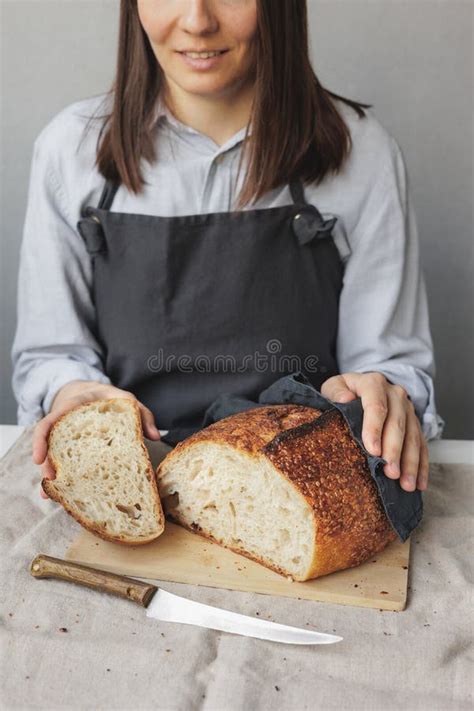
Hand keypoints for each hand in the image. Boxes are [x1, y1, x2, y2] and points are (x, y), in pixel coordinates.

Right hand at [32, 380, 160, 499]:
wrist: (96, 395)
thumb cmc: (110, 399)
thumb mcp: (126, 399)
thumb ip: (142, 414)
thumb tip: (155, 436)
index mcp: (72, 409)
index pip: (49, 422)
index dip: (40, 440)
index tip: (37, 458)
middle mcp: (64, 425)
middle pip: (48, 445)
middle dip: (46, 465)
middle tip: (50, 481)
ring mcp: (65, 439)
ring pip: (53, 458)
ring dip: (50, 476)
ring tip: (51, 495)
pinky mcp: (70, 450)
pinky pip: (63, 464)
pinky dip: (60, 479)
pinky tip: (58, 496)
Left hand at [321, 372, 428, 491]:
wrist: (362, 387)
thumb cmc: (344, 392)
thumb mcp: (333, 387)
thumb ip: (336, 392)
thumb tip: (346, 399)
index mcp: (373, 383)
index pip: (376, 405)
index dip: (375, 429)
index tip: (373, 451)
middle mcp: (395, 394)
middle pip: (397, 423)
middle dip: (394, 450)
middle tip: (391, 473)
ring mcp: (408, 408)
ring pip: (412, 436)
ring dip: (411, 462)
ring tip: (407, 484)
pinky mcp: (415, 422)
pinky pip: (421, 444)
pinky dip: (422, 465)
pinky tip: (419, 483)